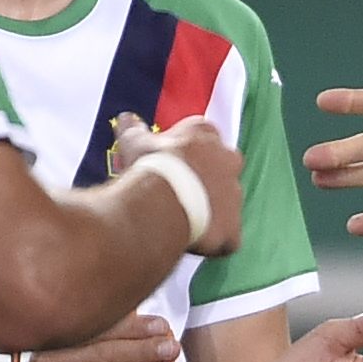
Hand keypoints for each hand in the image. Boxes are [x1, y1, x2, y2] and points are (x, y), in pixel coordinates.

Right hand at [112, 112, 244, 256]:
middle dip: (203, 180)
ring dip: (207, 210)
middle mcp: (229, 161)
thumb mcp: (134, 142)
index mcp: (207, 135)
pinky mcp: (233, 229)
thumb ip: (134, 128)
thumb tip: (127, 118)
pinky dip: (211, 242)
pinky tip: (189, 243)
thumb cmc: (150, 167)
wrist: (164, 202)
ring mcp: (235, 195)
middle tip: (176, 191)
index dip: (185, 154)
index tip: (169, 163)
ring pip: (224, 204)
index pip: (202, 139)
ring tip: (178, 219)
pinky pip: (226, 238)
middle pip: (220, 169)